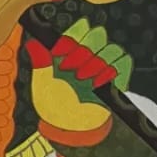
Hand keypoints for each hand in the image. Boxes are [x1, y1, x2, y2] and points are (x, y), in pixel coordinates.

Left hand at [27, 18, 131, 137]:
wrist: (70, 127)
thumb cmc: (53, 105)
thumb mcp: (43, 83)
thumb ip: (41, 62)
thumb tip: (33, 43)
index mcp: (71, 51)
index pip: (79, 29)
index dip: (73, 35)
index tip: (62, 49)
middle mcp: (89, 55)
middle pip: (98, 35)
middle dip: (84, 50)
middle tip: (70, 68)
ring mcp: (104, 66)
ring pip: (112, 49)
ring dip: (97, 64)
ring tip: (82, 80)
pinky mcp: (118, 79)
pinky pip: (124, 63)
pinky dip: (112, 71)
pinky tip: (98, 83)